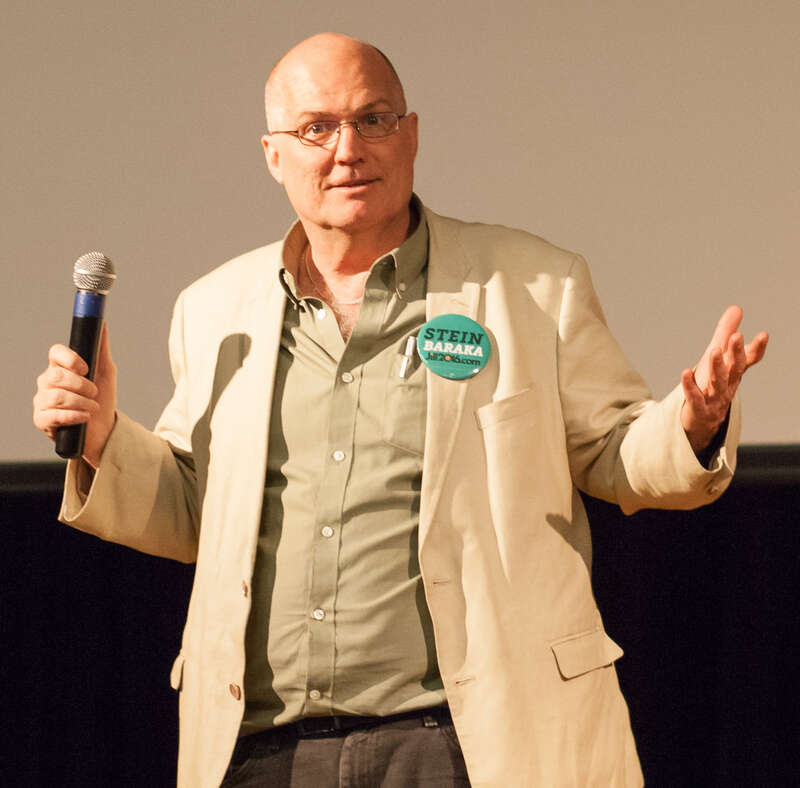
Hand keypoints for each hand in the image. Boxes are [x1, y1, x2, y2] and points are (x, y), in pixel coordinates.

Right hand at [33, 323, 116, 466]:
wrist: (103, 429)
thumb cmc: (102, 399)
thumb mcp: (105, 372)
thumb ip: (101, 348)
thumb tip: (102, 324)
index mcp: (60, 367)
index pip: (55, 352)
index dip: (70, 358)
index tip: (86, 368)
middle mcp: (47, 382)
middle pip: (56, 375)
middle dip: (82, 385)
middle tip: (94, 393)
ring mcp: (42, 401)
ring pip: (58, 396)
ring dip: (82, 402)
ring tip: (93, 407)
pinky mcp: (41, 420)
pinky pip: (54, 415)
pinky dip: (76, 416)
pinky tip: (85, 417)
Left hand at [680, 305, 767, 451]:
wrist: (701, 419)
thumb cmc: (710, 384)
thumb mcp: (718, 357)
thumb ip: (725, 333)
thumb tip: (736, 308)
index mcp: (734, 373)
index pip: (748, 360)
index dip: (756, 349)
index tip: (763, 334)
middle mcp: (727, 385)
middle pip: (734, 368)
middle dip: (736, 353)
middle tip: (737, 336)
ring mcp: (714, 398)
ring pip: (718, 383)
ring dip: (717, 367)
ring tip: (713, 351)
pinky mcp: (698, 409)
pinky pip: (694, 397)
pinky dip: (690, 386)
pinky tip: (685, 372)